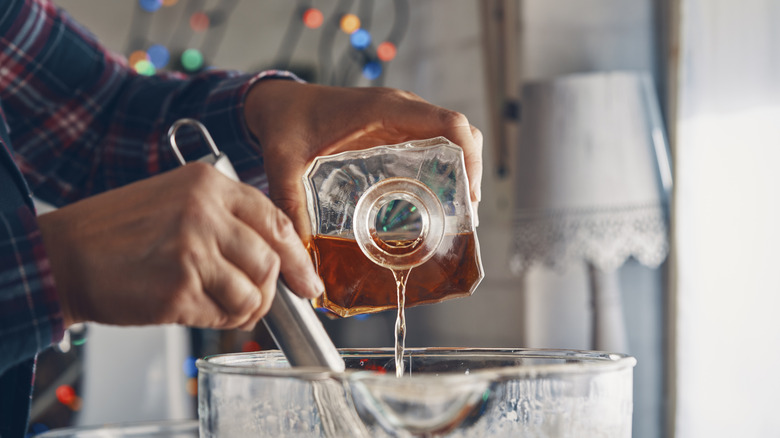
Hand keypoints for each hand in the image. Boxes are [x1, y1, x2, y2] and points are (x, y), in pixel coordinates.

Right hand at [37, 163, 322, 329]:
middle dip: (270, 290)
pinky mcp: (178, 288)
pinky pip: (224, 315)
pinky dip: (219, 321)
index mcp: (208, 183)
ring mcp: (192, 250)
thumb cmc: (119, 232)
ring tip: (222, 306)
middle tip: (257, 302)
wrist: (64, 255)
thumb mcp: (177, 201)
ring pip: (253, 293)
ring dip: (245, 309)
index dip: (297, 256)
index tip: (306, 280)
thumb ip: (227, 220)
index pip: (276, 219)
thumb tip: (278, 259)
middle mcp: (203, 212)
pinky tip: (198, 310)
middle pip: (270, 260)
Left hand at [244, 80, 482, 237]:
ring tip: (454, 213)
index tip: (471, 195)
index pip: (449, 123)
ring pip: (451, 137)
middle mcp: (400, 111)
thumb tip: (300, 258)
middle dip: (471, 171)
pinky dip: (444, 167)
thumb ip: (291, 209)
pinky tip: (431, 200)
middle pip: (460, 132)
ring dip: (461, 170)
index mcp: (384, 111)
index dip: (471, 157)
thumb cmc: (285, 124)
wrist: (278, 103)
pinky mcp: (395, 129)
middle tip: (464, 214)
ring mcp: (400, 119)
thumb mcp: (284, 167)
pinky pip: (433, 142)